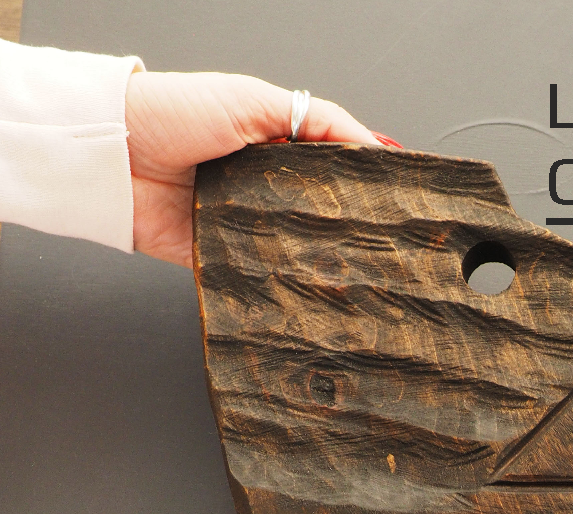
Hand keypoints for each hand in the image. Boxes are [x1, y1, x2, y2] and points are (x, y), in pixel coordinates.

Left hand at [124, 71, 382, 266]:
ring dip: (316, 262)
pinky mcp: (221, 262)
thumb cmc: (175, 113)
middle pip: (315, 216)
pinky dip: (278, 285)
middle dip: (344, 231)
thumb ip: (318, 120)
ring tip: (353, 273)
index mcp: (274, 148)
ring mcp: (243, 227)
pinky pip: (258, 279)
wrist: (113, 154)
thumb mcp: (254, 101)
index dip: (360, 185)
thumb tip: (375, 146)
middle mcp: (261, 190)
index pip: (329, 170)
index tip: (394, 202)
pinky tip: (307, 289)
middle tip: (381, 246)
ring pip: (293, 252)